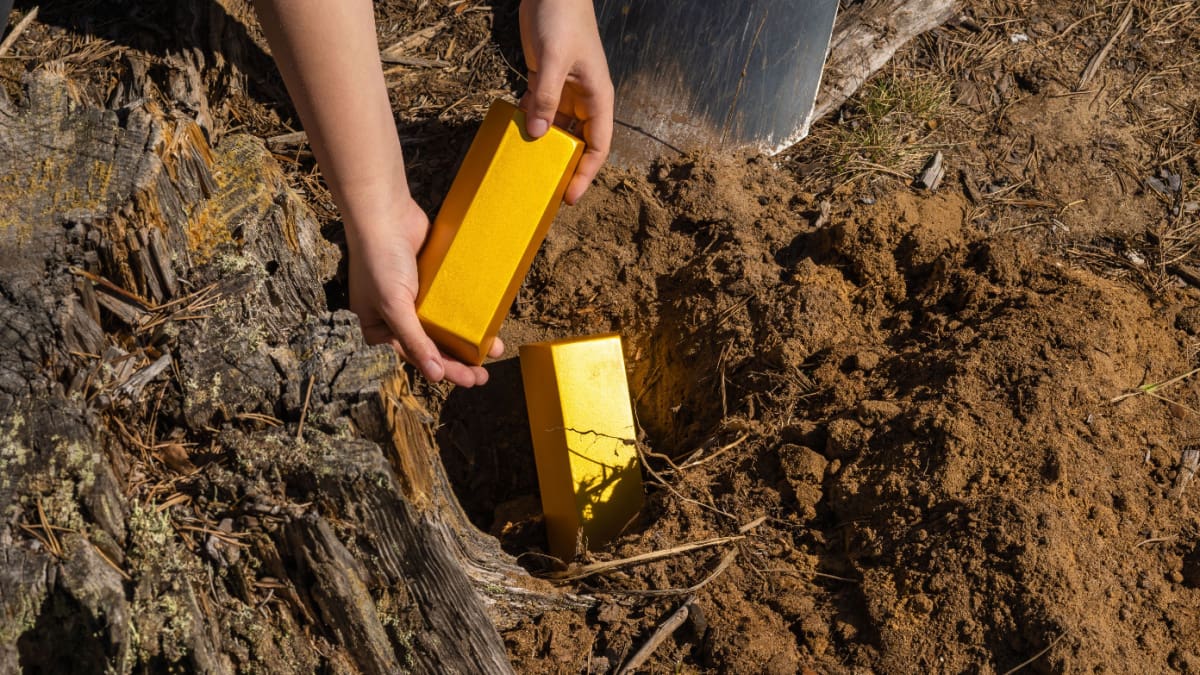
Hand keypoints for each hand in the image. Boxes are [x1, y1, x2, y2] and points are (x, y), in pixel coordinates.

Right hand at [347, 197, 502, 387]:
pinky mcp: (430, 280)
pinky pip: (451, 302)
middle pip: (433, 345)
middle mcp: (396, 317)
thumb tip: (436, 376)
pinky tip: (485, 321)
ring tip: (492, 349)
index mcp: (380, 329)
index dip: (444, 370)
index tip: (471, 380)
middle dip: (459, 361)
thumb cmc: (379, 260)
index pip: (416, 357)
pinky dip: (467, 312)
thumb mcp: (395, 306)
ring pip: (444, 325)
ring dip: (467, 338)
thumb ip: (415, 341)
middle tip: (484, 374)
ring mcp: (414, 298)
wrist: (385, 212)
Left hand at [519, 0, 613, 203]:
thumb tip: (536, 133)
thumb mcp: (553, 59)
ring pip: (556, 129)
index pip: (598, 146)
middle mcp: (584, 99)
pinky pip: (538, 110)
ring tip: (527, 170)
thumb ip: (545, 95)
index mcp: (597, 96)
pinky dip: (528, 122)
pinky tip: (514, 135)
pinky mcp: (544, 80)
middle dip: (564, 166)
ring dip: (544, 147)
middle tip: (545, 191)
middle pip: (578, 143)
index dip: (586, 173)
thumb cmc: (562, 18)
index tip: (570, 196)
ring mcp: (563, 90)